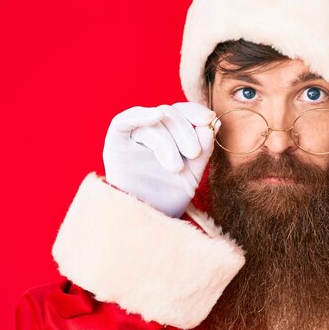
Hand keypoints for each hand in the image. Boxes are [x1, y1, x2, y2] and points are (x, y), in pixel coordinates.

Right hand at [103, 102, 216, 217]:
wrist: (151, 217)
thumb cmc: (171, 194)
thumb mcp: (194, 170)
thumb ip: (204, 147)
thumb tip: (213, 121)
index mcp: (169, 133)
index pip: (182, 112)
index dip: (195, 111)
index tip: (209, 119)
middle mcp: (150, 130)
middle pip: (169, 114)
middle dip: (184, 131)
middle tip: (194, 153)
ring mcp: (132, 136)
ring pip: (152, 123)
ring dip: (167, 142)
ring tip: (176, 167)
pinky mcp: (115, 143)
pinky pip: (123, 121)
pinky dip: (139, 116)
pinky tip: (155, 116)